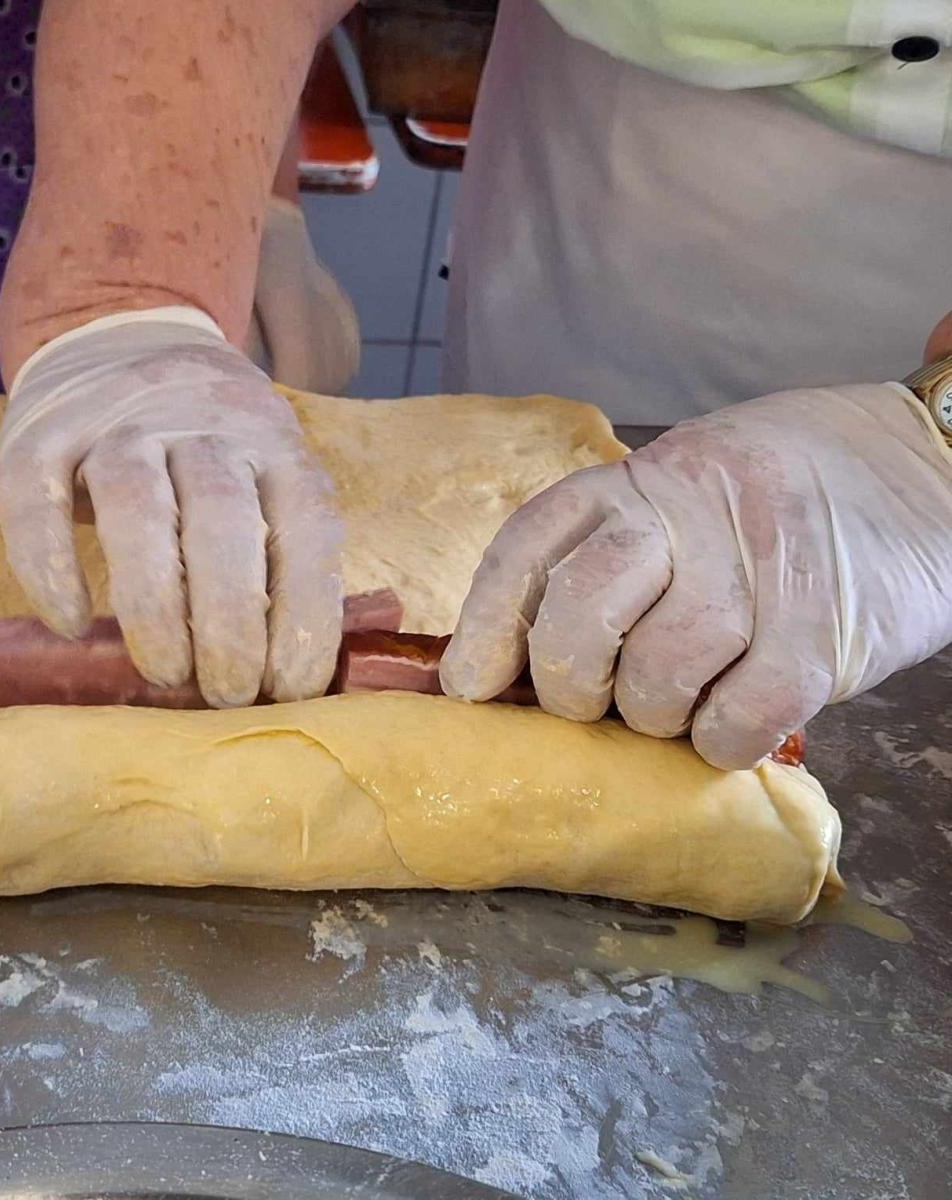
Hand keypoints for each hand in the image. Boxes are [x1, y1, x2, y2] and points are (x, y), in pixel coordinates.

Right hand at [0, 306, 344, 706]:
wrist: (117, 333)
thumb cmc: (202, 444)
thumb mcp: (261, 470)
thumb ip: (277, 548)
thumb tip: (295, 676)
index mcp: (272, 440)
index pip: (304, 524)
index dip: (304, 611)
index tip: (291, 687)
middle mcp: (199, 422)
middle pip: (222, 518)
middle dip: (230, 619)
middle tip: (226, 694)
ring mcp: (116, 422)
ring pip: (137, 505)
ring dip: (154, 602)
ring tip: (164, 674)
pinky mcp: (39, 432)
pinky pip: (37, 501)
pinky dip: (50, 567)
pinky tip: (69, 623)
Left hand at [441, 384, 951, 767]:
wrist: (925, 475)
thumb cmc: (775, 512)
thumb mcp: (678, 505)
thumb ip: (603, 562)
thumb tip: (511, 670)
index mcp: (637, 480)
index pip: (529, 549)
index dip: (487, 627)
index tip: (469, 688)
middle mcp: (688, 508)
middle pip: (582, 612)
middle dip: (568, 681)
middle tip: (591, 704)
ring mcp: (759, 564)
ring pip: (660, 674)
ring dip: (654, 716)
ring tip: (678, 706)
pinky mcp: (825, 629)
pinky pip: (740, 718)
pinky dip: (720, 742)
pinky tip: (728, 728)